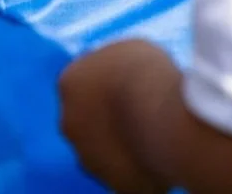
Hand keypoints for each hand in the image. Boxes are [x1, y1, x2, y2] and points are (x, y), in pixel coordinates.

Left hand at [58, 41, 174, 193]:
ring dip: (120, 148)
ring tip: (151, 137)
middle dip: (106, 122)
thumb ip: (115, 67)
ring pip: (103, 154)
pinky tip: (159, 158)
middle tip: (137, 114)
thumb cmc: (147, 73)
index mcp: (69, 84)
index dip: (105, 88)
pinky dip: (139, 171)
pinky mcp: (113, 185)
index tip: (127, 88)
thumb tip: (121, 75)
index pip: (81, 86)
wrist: (162, 117)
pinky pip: (126, 178)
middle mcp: (70, 123)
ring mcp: (89, 158)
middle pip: (86, 123)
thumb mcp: (127, 51)